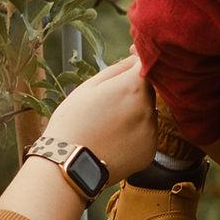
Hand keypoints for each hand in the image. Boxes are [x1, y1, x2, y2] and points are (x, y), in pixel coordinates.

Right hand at [45, 52, 158, 178]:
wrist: (69, 164)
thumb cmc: (73, 122)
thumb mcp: (89, 87)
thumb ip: (117, 69)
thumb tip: (136, 58)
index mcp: (133, 87)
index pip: (147, 63)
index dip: (140, 57)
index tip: (131, 55)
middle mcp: (148, 109)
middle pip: (149, 90)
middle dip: (134, 90)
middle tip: (107, 101)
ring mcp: (151, 132)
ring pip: (148, 113)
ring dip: (134, 113)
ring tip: (108, 125)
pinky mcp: (150, 152)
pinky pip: (146, 135)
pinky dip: (134, 134)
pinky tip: (113, 140)